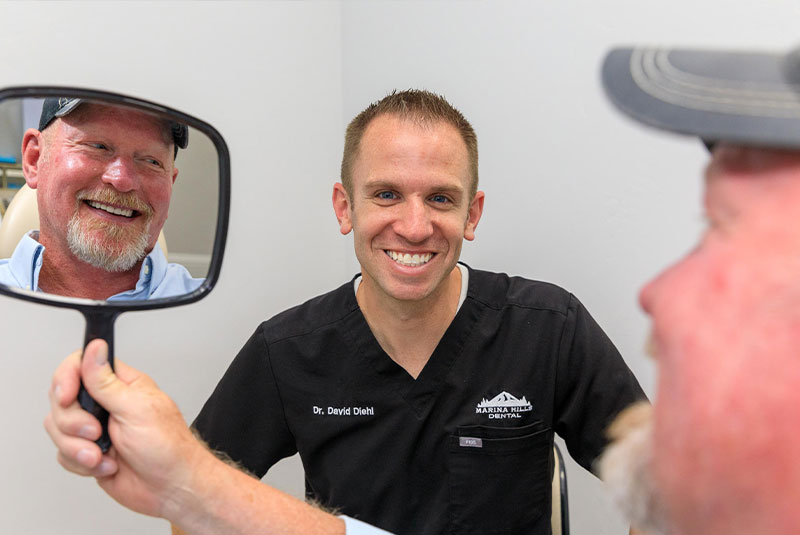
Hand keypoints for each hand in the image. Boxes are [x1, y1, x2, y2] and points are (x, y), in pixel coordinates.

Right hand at [44, 339, 208, 517]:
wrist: (171, 487)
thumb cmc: (167, 446)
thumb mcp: (136, 409)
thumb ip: (107, 382)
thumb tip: (95, 348)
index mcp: (121, 384)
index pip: (80, 365)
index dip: (66, 379)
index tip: (68, 397)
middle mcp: (106, 403)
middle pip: (62, 399)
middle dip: (73, 422)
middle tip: (97, 432)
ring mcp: (95, 428)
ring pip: (59, 428)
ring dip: (78, 447)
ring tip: (103, 455)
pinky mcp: (88, 451)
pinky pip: (64, 453)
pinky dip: (82, 464)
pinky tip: (107, 466)